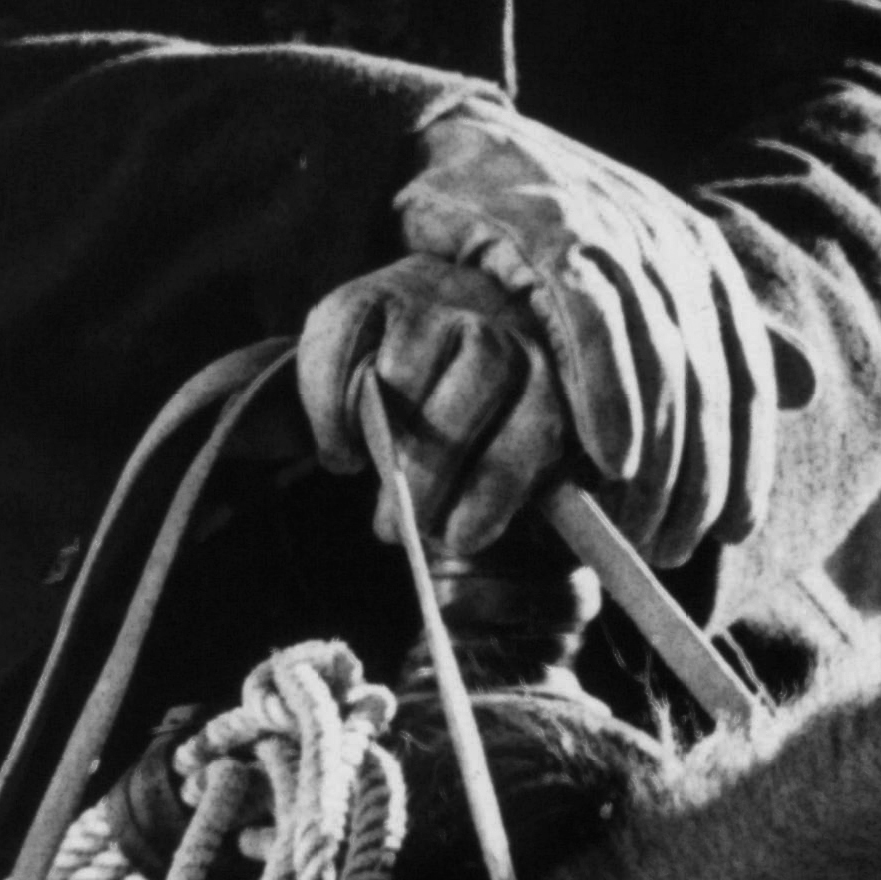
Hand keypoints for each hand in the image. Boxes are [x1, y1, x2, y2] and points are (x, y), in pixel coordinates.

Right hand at [291, 252, 571, 569]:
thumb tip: (472, 584)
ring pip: (408, 364)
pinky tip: (342, 454)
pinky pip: (342, 341)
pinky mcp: (368, 294)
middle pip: (483, 370)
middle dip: (436, 464)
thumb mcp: (504, 488)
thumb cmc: (474, 448)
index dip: (500, 483)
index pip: (542, 418)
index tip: (461, 538)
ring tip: (373, 485)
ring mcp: (433, 305)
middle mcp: (500, 329)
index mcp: (551, 382)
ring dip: (384, 436)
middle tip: (406, 525)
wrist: (429, 359)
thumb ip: (503, 529)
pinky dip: (329, 406)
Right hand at [393, 103, 770, 567]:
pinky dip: (610, 397)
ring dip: (658, 459)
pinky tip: (608, 461)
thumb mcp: (640, 276)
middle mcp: (674, 245)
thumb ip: (715, 333)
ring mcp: (618, 233)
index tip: (732, 531)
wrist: (463, 144)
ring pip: (663, 363)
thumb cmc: (547, 228)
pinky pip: (595, 325)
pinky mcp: (551, 229)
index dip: (748, 461)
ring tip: (635, 529)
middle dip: (698, 478)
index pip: (748, 379)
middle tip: (670, 550)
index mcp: (705, 261)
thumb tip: (807, 388)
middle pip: (710, 384)